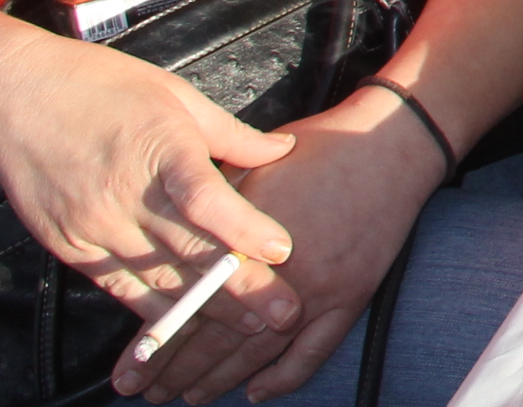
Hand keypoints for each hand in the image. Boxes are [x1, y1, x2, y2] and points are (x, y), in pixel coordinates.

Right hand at [0, 15, 300, 331]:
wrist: (15, 98)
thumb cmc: (101, 87)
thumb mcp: (175, 95)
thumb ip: (231, 134)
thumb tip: (284, 149)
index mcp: (161, 149)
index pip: (207, 201)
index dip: (245, 230)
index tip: (283, 251)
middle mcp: (127, 196)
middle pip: (191, 250)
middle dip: (242, 287)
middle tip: (285, 314)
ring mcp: (96, 226)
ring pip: (158, 279)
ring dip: (205, 308)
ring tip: (249, 327)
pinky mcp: (72, 247)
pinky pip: (119, 287)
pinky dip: (154, 309)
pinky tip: (185, 325)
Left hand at [118, 91, 442, 404]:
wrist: (392, 142)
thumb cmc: (320, 148)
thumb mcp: (251, 170)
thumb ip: (212, 211)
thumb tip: (168, 240)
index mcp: (245, 243)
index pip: (188, 307)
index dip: (154, 342)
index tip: (129, 367)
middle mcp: (278, 275)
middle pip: (216, 338)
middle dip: (176, 370)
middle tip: (146, 391)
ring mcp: (318, 290)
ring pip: (257, 352)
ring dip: (218, 380)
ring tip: (190, 397)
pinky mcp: (352, 295)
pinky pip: (315, 351)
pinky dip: (284, 378)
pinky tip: (256, 391)